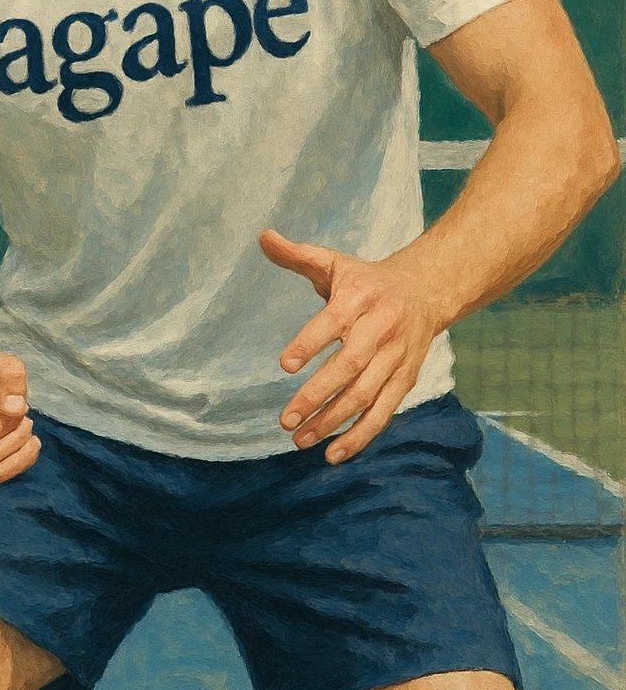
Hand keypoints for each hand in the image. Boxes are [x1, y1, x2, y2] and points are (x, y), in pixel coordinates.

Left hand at [260, 229, 440, 463]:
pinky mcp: (405, 379)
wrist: (425, 290)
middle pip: (350, 365)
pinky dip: (361, 435)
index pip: (333, 321)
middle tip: (285, 418)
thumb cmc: (365, 280)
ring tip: (300, 439)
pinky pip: (384, 412)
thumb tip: (263, 236)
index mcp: (360, 297)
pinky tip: (333, 454)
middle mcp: (381, 328)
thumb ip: (297, 255)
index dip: (310, 342)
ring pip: (366, 394)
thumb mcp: (333, 263)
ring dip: (333, 421)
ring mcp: (396, 357)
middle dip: (317, 393)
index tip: (284, 364)